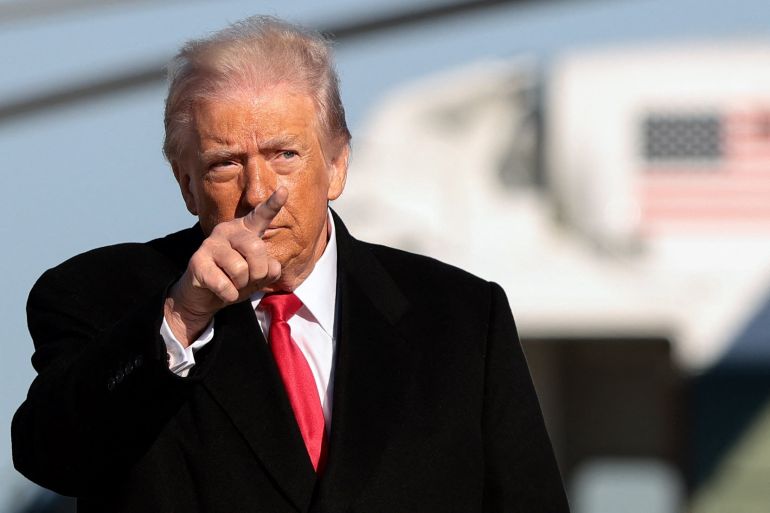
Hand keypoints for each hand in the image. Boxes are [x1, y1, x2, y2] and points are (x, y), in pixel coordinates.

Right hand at [164, 187, 286, 346]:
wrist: (203, 297)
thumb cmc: (235, 281)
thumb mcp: (258, 275)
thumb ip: (270, 268)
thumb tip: (271, 267)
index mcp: (245, 230)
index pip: (261, 215)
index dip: (273, 204)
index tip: (284, 191)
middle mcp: (226, 231)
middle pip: (256, 248)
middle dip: (258, 271)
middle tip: (249, 279)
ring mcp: (210, 245)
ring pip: (240, 269)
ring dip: (241, 285)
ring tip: (232, 283)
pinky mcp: (197, 262)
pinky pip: (226, 285)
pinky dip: (229, 295)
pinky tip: (221, 291)